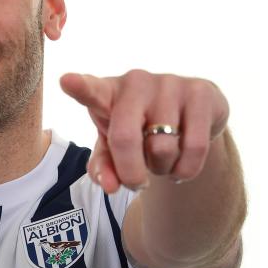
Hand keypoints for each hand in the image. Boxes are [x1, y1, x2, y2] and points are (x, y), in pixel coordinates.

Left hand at [60, 70, 228, 191]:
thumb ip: (104, 168)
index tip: (66, 81)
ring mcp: (169, 83)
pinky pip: (195, 147)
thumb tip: (110, 186)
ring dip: (162, 169)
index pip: (91, 90)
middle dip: (130, 173)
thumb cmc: (140, 131)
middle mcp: (135, 82)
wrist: (189, 117)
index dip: (79, 87)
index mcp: (107, 93)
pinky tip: (182, 164)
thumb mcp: (114, 150)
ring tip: (161, 160)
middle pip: (125, 138)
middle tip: (137, 183)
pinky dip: (186, 170)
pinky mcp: (201, 92)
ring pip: (162, 148)